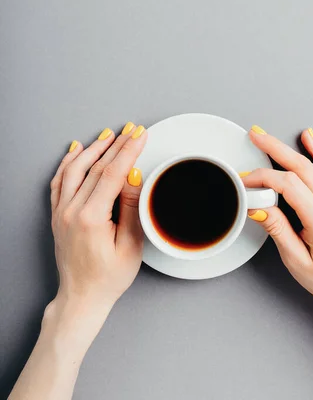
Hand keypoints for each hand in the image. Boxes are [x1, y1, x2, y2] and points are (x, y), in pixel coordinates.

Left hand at [50, 123, 146, 314]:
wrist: (81, 298)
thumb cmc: (108, 278)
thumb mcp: (130, 246)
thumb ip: (131, 208)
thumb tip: (133, 176)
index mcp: (91, 218)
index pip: (112, 173)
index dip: (128, 150)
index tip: (140, 135)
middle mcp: (71, 211)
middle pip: (95, 167)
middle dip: (116, 144)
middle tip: (131, 129)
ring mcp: (60, 211)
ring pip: (75, 169)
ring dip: (93, 149)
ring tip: (108, 134)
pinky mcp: (56, 214)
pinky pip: (59, 181)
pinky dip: (68, 162)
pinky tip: (76, 150)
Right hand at [242, 126, 312, 317]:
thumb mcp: (297, 261)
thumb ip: (277, 230)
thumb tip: (258, 207)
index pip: (288, 185)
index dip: (263, 178)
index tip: (246, 181)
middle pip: (300, 166)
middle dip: (273, 148)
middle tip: (254, 136)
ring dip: (290, 147)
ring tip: (270, 135)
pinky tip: (309, 138)